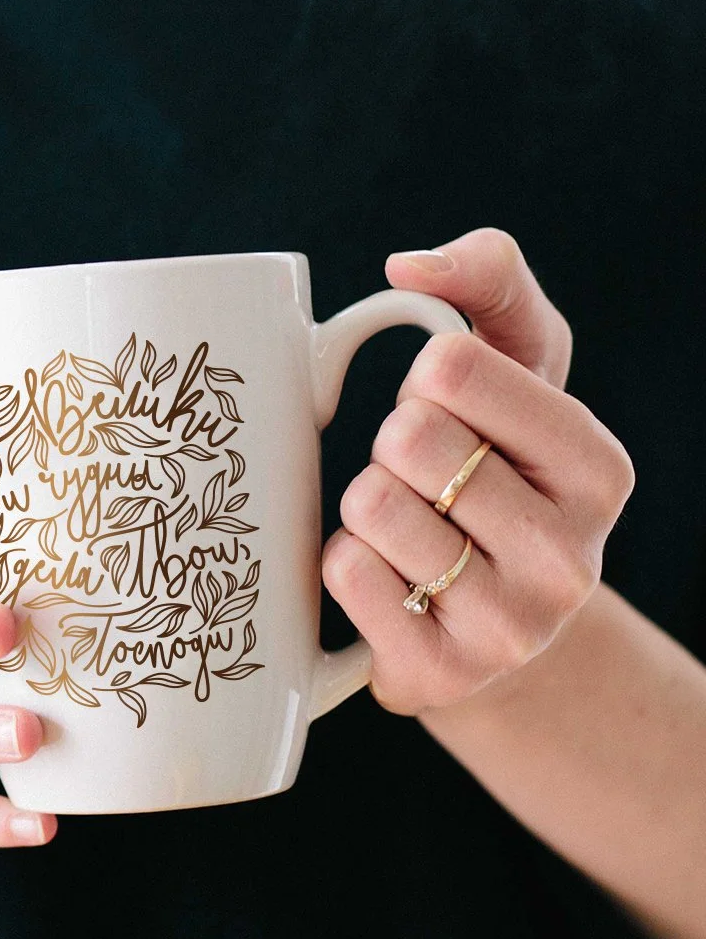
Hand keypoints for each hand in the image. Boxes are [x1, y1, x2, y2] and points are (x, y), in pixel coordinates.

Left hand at [322, 228, 634, 714]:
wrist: (488, 624)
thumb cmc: (496, 477)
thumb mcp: (518, 371)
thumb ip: (488, 283)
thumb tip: (408, 265)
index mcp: (597, 468)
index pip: (452, 369)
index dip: (424, 382)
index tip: (447, 416)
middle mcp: (570, 556)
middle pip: (407, 438)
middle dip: (392, 447)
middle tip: (421, 481)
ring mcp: (509, 627)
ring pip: (370, 506)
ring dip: (365, 506)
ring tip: (406, 532)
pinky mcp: (440, 673)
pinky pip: (345, 573)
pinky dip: (342, 561)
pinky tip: (386, 580)